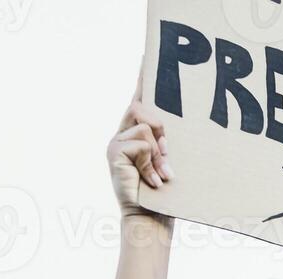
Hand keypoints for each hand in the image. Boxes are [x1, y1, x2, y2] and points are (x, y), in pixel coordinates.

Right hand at [108, 75, 172, 218]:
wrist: (149, 217)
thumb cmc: (163, 193)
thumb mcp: (167, 162)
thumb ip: (164, 144)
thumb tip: (164, 131)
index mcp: (136, 134)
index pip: (139, 101)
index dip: (142, 79)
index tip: (147, 56)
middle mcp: (122, 134)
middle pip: (143, 109)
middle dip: (161, 130)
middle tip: (168, 155)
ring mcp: (115, 143)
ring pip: (145, 127)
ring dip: (159, 153)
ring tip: (161, 174)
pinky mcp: (114, 152)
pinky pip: (141, 143)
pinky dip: (151, 162)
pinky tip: (153, 180)